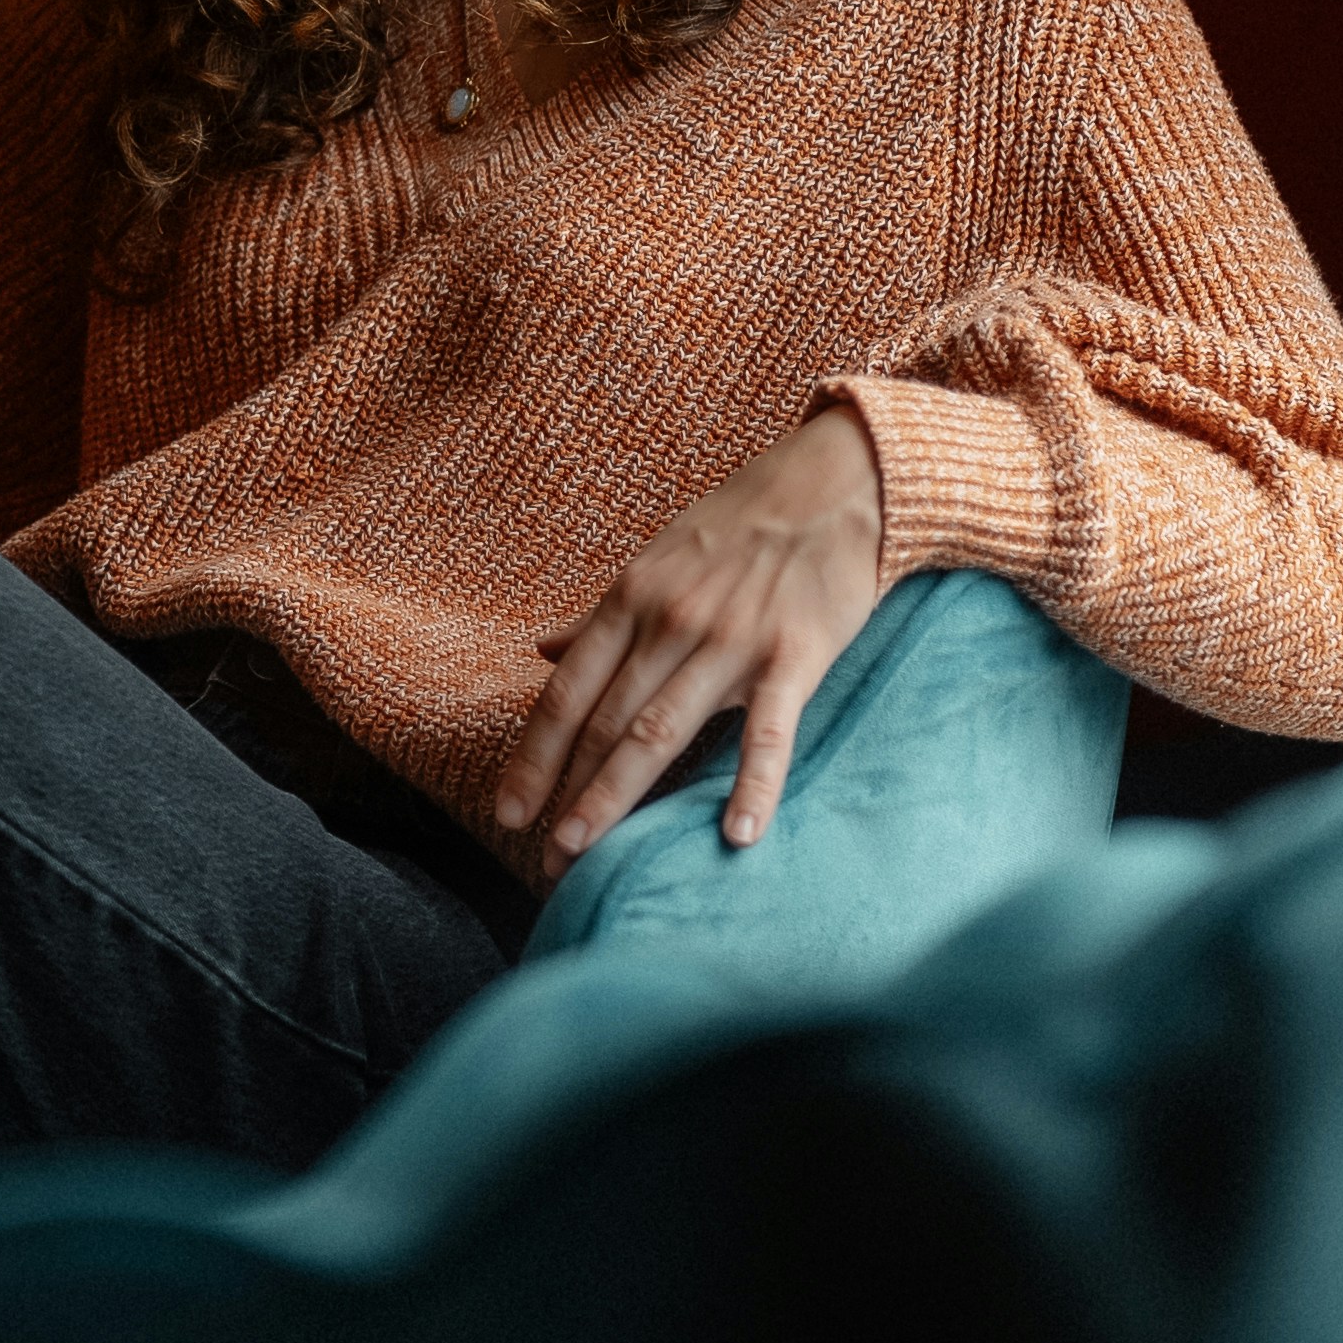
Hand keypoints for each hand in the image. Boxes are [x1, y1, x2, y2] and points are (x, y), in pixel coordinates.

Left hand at [495, 404, 884, 860]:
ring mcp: (730, 640)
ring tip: (586, 851)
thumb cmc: (739, 526)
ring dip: (616, 795)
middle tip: (545, 860)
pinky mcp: (794, 655)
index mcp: (631, 600)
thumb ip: (600, 617)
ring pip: (659, 731)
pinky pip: (767, 730)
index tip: (508, 812)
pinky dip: (752, 784)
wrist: (834, 482)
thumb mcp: (656, 559)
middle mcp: (669, 622)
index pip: (567, 693)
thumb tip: (540, 648)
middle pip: (604, 722)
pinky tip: (734, 835)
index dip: (534, 756)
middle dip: (567, 794)